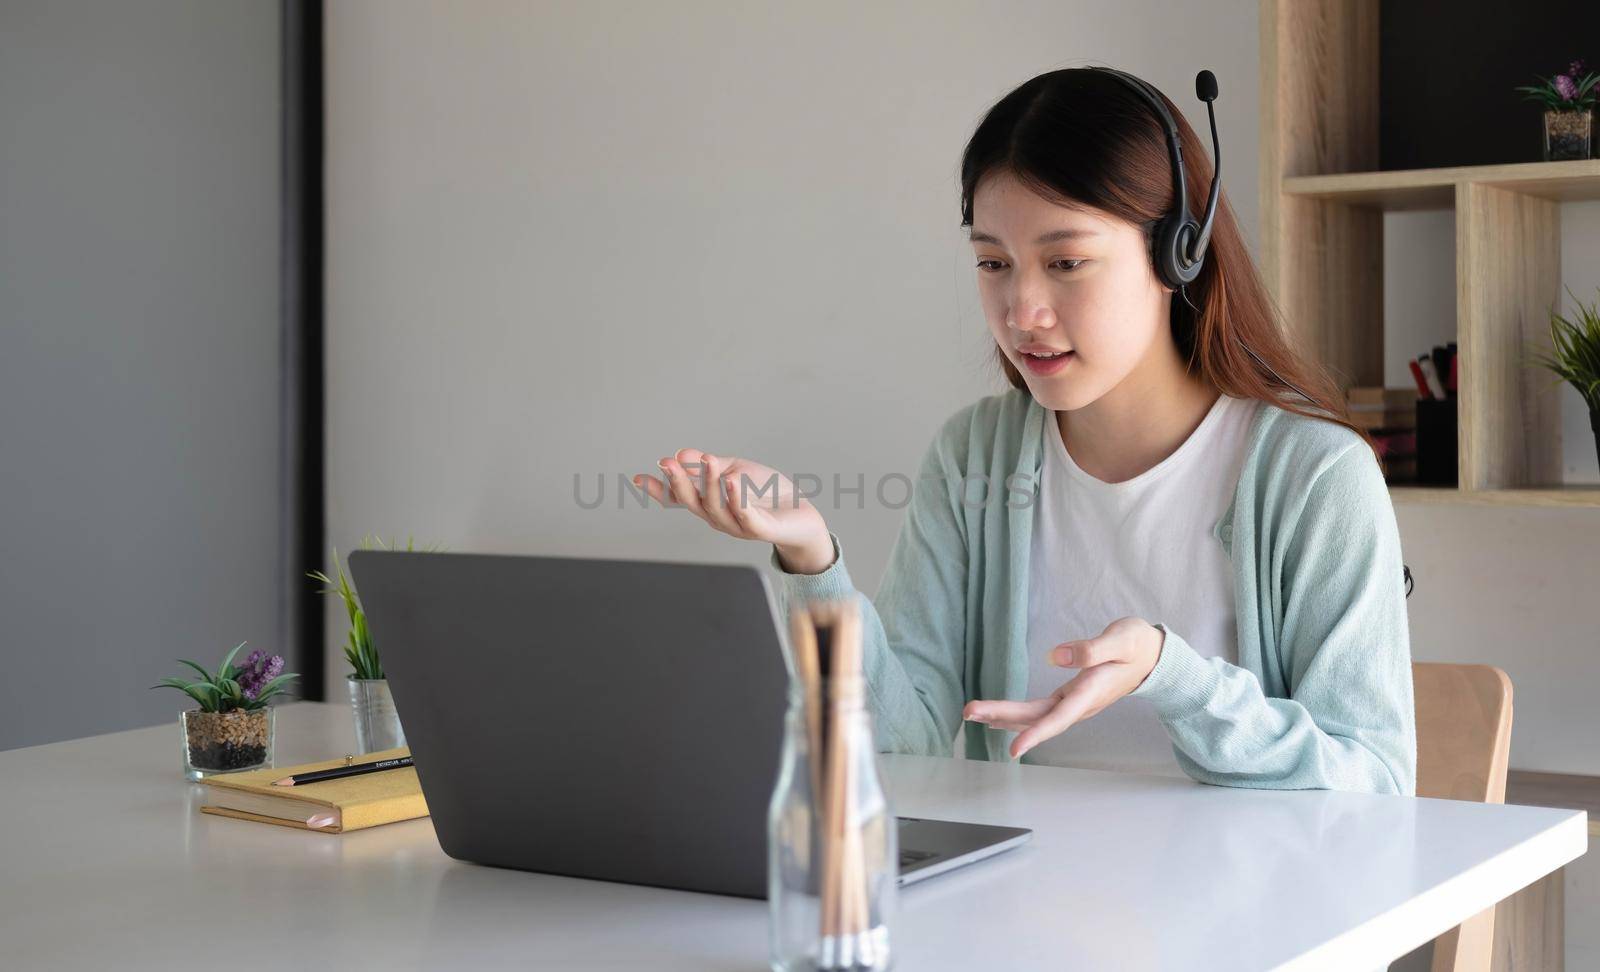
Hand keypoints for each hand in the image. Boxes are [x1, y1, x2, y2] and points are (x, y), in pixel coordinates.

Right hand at [632, 448, 832, 568]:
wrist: (801, 513)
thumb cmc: (766, 492)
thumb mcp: (735, 470)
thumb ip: (709, 465)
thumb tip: (682, 453)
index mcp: (708, 503)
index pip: (679, 498)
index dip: (658, 490)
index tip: (637, 478)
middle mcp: (717, 518)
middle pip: (693, 503)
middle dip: (679, 483)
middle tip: (668, 463)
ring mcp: (737, 526)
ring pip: (717, 507)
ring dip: (710, 483)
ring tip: (708, 460)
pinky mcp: (760, 529)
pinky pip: (746, 516)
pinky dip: (737, 500)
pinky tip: (732, 483)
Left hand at [961, 617, 1163, 759]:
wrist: (1154, 657)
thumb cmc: (1138, 644)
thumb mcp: (1121, 639)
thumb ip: (1091, 649)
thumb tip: (1056, 657)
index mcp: (1091, 692)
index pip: (1058, 717)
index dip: (1035, 734)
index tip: (1013, 750)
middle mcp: (1080, 704)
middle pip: (1037, 717)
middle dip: (1001, 716)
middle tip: (968, 712)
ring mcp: (1075, 703)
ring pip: (1035, 716)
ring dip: (1003, 716)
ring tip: (972, 714)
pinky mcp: (1071, 698)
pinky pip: (1039, 711)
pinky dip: (1016, 715)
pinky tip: (997, 717)